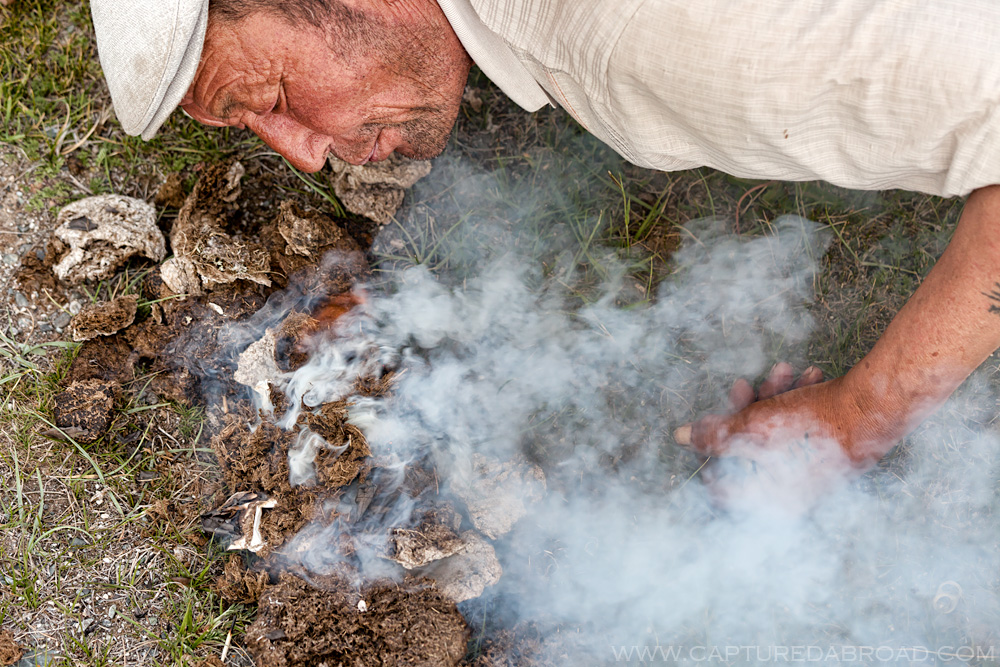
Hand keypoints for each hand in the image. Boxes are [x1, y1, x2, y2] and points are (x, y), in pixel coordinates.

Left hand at [674, 363, 878, 510]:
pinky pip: (800, 431)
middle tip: (743, 386)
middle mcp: (790, 494)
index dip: (708, 450)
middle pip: (748, 453)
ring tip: (785, 370)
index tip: (709, 425)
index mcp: (768, 500)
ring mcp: (810, 476)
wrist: (878, 407)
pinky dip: (798, 403)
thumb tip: (679, 438)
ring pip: (775, 434)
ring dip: (774, 398)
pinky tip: (809, 376)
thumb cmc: (812, 423)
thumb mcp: (751, 427)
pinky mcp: (827, 456)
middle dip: (745, 412)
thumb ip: (712, 436)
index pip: (721, 484)